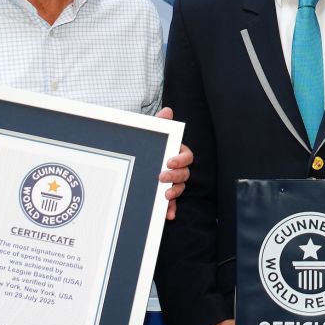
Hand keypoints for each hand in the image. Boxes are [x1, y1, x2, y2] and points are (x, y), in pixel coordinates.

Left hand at [157, 105, 191, 219]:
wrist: (137, 161)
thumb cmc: (149, 146)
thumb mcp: (153, 134)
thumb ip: (160, 124)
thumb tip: (167, 110)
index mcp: (177, 153)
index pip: (186, 156)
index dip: (180, 159)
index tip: (170, 161)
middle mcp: (178, 169)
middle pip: (184, 174)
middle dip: (175, 177)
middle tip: (162, 177)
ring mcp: (173, 183)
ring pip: (180, 189)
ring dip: (175, 193)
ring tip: (165, 196)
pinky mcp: (167, 195)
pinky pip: (172, 203)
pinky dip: (171, 209)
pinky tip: (168, 214)